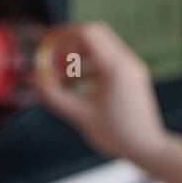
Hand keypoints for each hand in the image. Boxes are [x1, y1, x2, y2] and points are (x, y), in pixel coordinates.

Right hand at [33, 22, 169, 162]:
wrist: (147, 148)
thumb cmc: (117, 135)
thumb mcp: (80, 115)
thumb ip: (54, 95)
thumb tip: (34, 79)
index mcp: (116, 68)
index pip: (87, 33)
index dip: (63, 35)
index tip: (46, 46)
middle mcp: (127, 61)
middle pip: (95, 33)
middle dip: (70, 43)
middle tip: (52, 58)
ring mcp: (132, 67)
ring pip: (101, 46)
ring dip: (79, 55)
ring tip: (62, 77)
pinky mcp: (132, 75)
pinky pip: (108, 59)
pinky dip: (90, 65)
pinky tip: (75, 84)